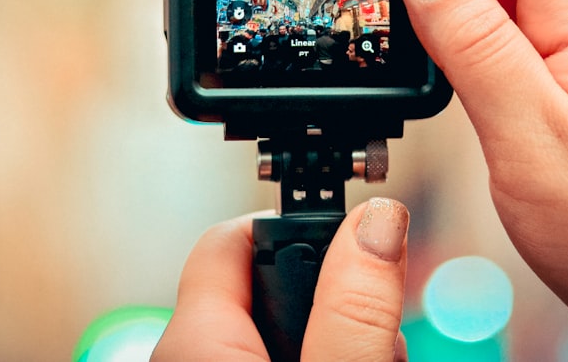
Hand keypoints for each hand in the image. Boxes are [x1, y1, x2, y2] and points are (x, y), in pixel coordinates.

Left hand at [152, 198, 408, 361]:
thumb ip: (356, 307)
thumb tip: (379, 220)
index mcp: (194, 341)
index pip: (233, 234)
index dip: (300, 223)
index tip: (356, 237)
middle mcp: (187, 357)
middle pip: (268, 283)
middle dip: (335, 294)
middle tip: (381, 334)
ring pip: (281, 330)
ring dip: (337, 334)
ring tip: (376, 358)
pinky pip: (278, 358)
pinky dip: (321, 357)